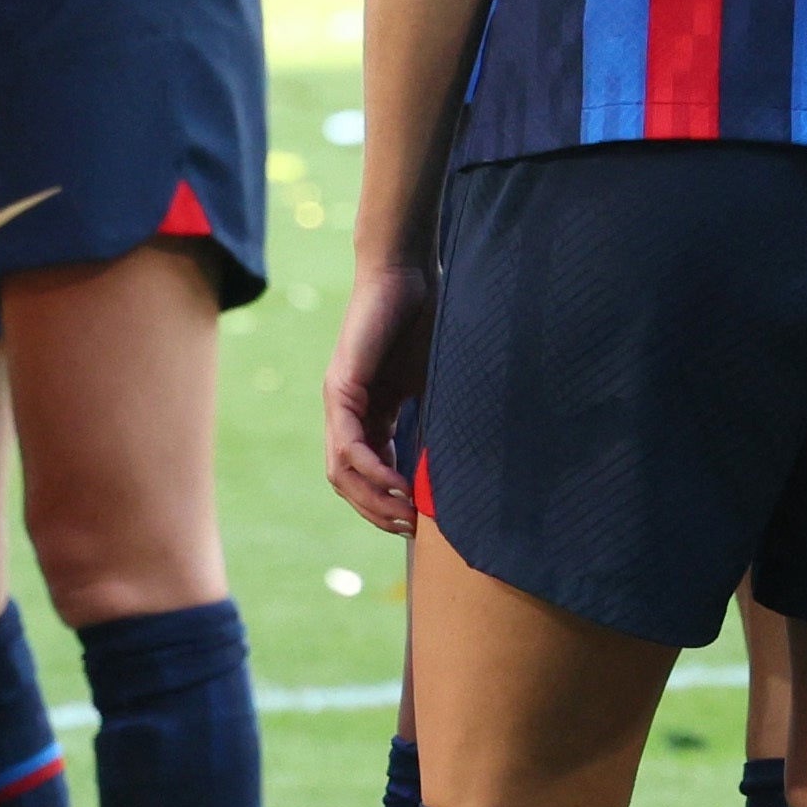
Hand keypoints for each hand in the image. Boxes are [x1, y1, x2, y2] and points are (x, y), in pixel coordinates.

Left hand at [323, 261, 433, 534]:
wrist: (409, 277)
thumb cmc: (429, 325)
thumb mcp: (436, 387)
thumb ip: (438, 424)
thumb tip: (465, 472)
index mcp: (371, 414)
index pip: (369, 474)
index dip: (390, 503)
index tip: (421, 523)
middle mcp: (348, 411)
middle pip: (348, 481)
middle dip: (378, 512)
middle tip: (412, 529)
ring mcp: (340, 400)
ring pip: (341, 470)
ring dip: (372, 500)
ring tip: (405, 515)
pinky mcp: (340, 387)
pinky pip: (346, 442)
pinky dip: (369, 469)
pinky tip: (395, 483)